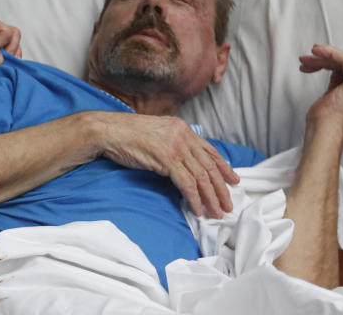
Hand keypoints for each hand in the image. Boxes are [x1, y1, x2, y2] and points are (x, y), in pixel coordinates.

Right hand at [94, 113, 238, 217]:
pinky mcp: (166, 158)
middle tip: (228, 206)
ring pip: (201, 176)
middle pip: (210, 166)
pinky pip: (187, 183)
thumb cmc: (127, 135)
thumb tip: (185, 164)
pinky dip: (194, 198)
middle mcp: (183, 135)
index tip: (234, 181)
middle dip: (221, 189)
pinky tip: (197, 209)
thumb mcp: (156, 134)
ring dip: (211, 198)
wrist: (108, 130)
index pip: (210, 150)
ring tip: (216, 213)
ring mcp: (175, 146)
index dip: (224, 167)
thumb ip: (173, 144)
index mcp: (182, 128)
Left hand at [299, 44, 342, 133]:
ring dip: (322, 57)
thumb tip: (331, 62)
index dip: (329, 62)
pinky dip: (329, 54)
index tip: (311, 61)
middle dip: (323, 60)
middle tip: (306, 58)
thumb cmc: (327, 116)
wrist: (326, 128)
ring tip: (305, 59)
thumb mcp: (336, 91)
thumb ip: (339, 77)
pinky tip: (316, 54)